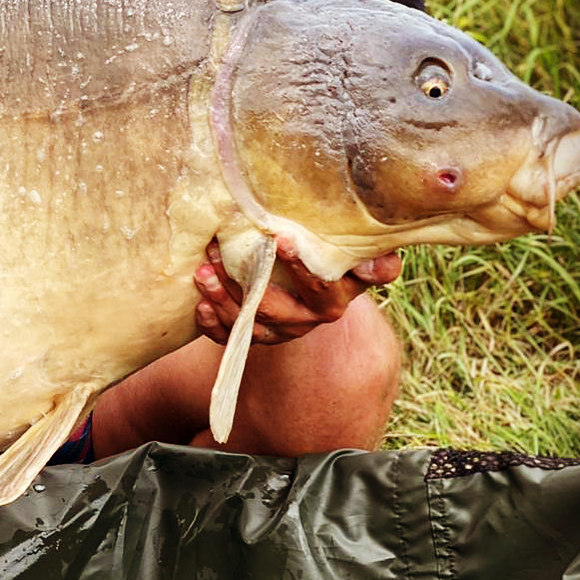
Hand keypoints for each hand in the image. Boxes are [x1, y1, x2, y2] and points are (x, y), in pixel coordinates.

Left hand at [193, 237, 399, 346]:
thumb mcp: (351, 249)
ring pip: (251, 323)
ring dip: (223, 298)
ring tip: (202, 273)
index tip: (279, 240)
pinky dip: (214, 324)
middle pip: (278, 309)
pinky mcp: (258, 337)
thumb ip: (371, 254)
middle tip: (218, 251)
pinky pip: (233, 339)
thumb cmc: (331, 253)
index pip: (326, 287)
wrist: (313, 278)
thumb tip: (378, 259)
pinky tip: (201, 305)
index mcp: (337, 295)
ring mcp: (283, 330)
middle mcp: (311, 318)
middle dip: (246, 282)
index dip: (305, 269)